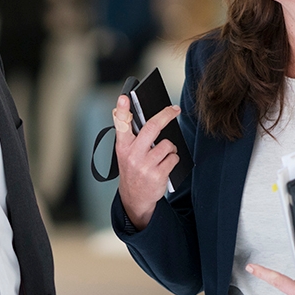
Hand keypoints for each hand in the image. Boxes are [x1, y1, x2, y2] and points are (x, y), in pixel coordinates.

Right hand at [114, 95, 180, 230]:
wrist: (135, 198)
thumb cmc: (132, 169)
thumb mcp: (125, 152)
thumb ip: (128, 134)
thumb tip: (127, 111)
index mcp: (123, 146)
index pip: (121, 124)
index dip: (122, 110)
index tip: (124, 97)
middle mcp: (132, 155)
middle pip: (152, 128)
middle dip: (166, 115)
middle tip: (174, 110)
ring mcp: (145, 165)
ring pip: (167, 144)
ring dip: (170, 148)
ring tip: (162, 155)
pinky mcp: (157, 175)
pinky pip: (173, 158)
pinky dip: (173, 159)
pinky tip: (165, 165)